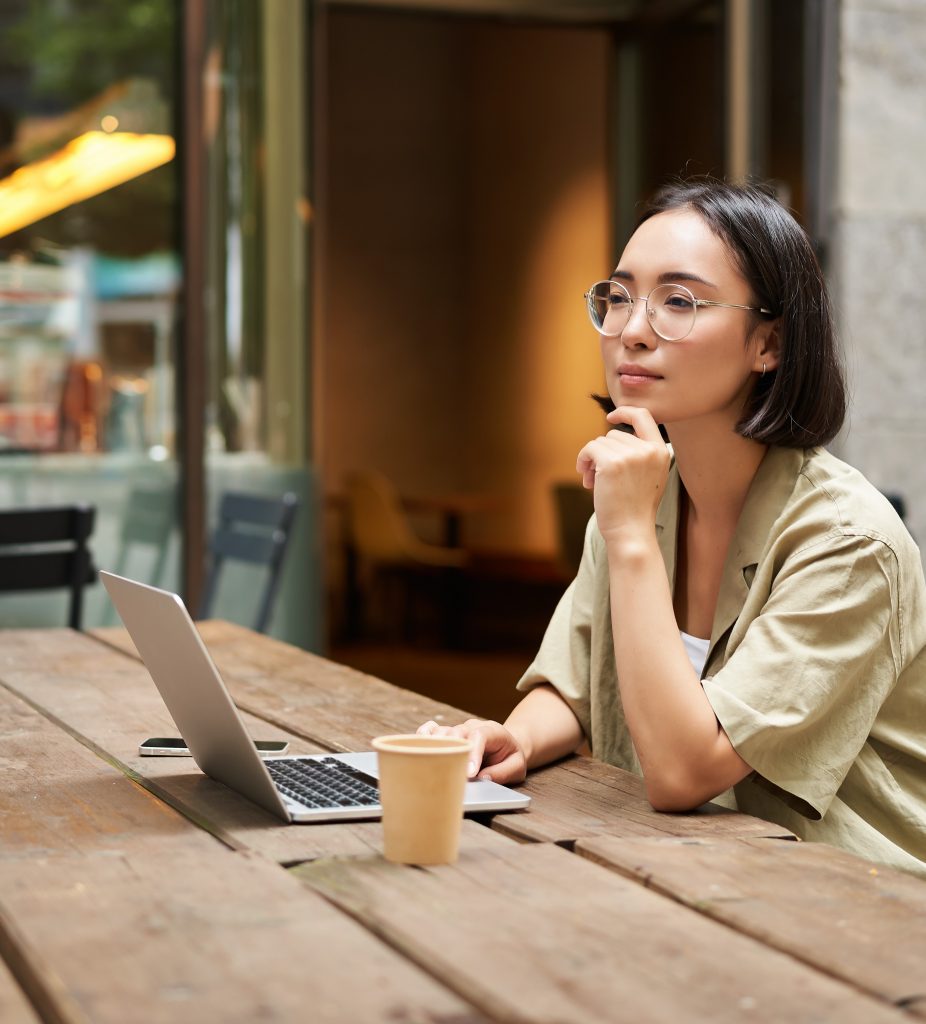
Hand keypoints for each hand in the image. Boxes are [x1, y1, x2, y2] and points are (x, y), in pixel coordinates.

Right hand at [416, 718, 527, 783]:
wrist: (506, 744)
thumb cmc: (510, 756)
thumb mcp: (517, 767)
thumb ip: (503, 772)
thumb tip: (482, 778)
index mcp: (493, 731)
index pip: (480, 736)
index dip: (472, 754)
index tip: (469, 774)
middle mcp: (472, 726)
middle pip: (457, 732)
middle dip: (451, 751)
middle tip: (447, 771)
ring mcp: (458, 728)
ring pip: (442, 731)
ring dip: (435, 746)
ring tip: (429, 762)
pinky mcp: (446, 733)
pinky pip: (430, 729)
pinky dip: (423, 736)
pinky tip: (418, 747)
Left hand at [576, 406, 669, 545]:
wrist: (632, 532)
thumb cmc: (635, 509)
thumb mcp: (649, 476)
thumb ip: (639, 454)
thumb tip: (612, 434)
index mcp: (661, 452)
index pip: (644, 416)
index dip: (625, 412)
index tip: (611, 417)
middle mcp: (648, 450)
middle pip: (614, 435)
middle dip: (603, 452)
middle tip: (599, 477)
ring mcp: (631, 455)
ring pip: (600, 443)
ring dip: (592, 461)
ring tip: (594, 482)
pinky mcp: (612, 462)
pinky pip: (590, 449)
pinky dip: (583, 461)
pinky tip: (587, 480)